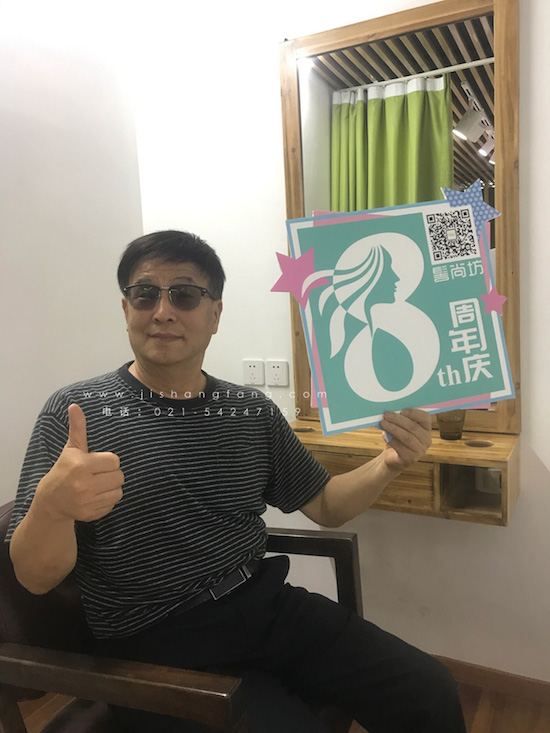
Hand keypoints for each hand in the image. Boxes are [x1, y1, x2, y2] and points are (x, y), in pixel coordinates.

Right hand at [35, 404, 123, 521]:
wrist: (51, 501)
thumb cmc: (64, 469)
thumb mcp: (71, 448)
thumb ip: (78, 428)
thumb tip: (75, 406)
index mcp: (81, 466)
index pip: (114, 461)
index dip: (108, 461)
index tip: (98, 462)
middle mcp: (84, 485)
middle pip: (119, 477)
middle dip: (111, 474)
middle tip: (98, 474)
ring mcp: (87, 502)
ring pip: (118, 492)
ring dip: (111, 488)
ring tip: (98, 485)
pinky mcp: (91, 514)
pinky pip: (112, 504)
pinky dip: (107, 500)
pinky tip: (95, 496)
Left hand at [379, 408, 431, 472]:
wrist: (392, 456)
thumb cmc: (397, 437)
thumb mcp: (400, 426)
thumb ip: (399, 418)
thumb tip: (390, 411)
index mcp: (426, 428)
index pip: (425, 418)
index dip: (414, 413)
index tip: (402, 410)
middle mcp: (426, 440)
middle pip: (413, 427)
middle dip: (399, 419)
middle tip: (387, 415)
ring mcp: (420, 450)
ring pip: (407, 437)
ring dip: (393, 428)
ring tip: (383, 423)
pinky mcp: (411, 458)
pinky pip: (400, 447)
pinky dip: (392, 440)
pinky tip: (385, 436)